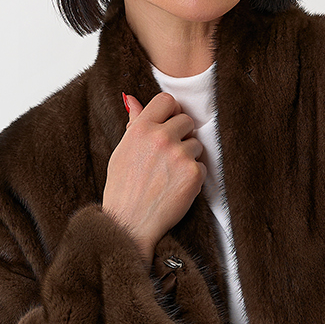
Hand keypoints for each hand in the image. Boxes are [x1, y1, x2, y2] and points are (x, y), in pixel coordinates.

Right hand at [102, 92, 206, 263]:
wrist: (130, 224)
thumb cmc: (123, 189)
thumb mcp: (122, 152)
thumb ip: (134, 124)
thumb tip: (132, 100)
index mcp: (141, 129)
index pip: (167, 100)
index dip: (170, 113)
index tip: (168, 126)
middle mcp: (160, 137)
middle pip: (186, 120)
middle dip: (181, 135)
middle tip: (168, 157)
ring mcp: (179, 155)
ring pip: (196, 144)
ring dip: (188, 157)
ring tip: (169, 175)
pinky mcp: (193, 173)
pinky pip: (202, 165)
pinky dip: (193, 177)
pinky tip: (176, 187)